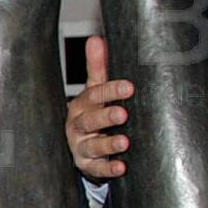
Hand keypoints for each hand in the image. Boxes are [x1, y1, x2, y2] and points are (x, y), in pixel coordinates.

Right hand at [67, 35, 133, 179]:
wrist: (79, 144)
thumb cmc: (92, 112)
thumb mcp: (94, 91)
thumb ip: (97, 67)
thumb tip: (95, 38)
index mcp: (82, 104)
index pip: (94, 95)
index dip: (110, 91)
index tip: (129, 87)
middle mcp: (78, 125)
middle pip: (90, 120)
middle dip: (105, 117)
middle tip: (123, 114)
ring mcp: (81, 146)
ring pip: (92, 145)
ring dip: (108, 144)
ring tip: (124, 142)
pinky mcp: (88, 165)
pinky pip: (97, 168)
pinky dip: (108, 168)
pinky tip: (121, 167)